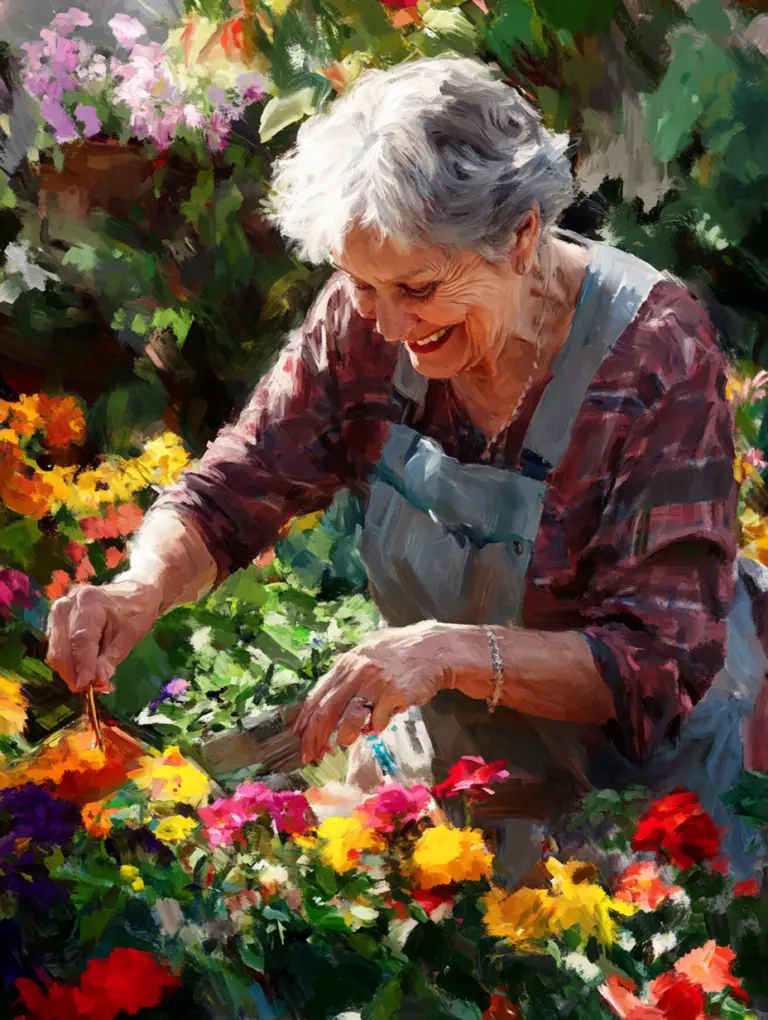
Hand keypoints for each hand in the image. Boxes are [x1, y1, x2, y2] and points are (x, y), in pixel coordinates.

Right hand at [46, 580, 162, 692]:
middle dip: (74, 674)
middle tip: (91, 691)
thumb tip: (97, 682)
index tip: (86, 687)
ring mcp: (58, 612)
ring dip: (70, 672)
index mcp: (89, 602)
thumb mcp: (131, 635)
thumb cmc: (136, 611)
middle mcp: (67, 605)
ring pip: (56, 651)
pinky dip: (69, 664)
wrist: (132, 592)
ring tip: (90, 683)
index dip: (82, 666)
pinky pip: (57, 648)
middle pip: (62, 649)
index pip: (80, 640)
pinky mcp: (55, 621)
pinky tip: (84, 671)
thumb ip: (111, 658)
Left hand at [293, 621, 456, 763]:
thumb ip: (346, 677)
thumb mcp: (366, 656)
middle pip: (327, 711)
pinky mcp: (394, 694)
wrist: (432, 649)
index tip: (298, 740)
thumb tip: (324, 705)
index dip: (305, 722)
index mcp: (346, 663)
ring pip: (349, 718)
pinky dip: (376, 727)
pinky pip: (378, 721)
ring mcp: (375, 683)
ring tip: (344, 742)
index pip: (317, 696)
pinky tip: (379, 724)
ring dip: (344, 736)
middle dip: (315, 737)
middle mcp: (357, 671)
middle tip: (310, 755)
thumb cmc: (397, 655)